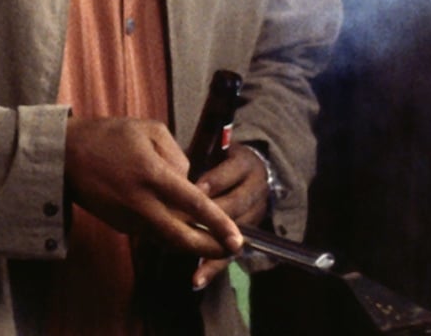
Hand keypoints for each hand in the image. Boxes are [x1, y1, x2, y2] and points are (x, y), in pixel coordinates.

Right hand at [63, 116, 241, 267]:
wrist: (66, 155)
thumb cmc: (111, 135)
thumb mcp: (151, 130)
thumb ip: (177, 156)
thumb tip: (190, 182)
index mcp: (152, 175)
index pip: (193, 204)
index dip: (218, 223)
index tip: (237, 239)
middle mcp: (142, 203)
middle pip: (181, 237)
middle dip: (210, 247)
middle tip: (233, 250)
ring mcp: (129, 218)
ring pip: (167, 240)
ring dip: (192, 245)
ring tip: (217, 244)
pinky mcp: (121, 225)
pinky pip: (153, 234)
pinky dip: (173, 238)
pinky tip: (188, 233)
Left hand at [191, 146, 270, 289]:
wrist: (249, 174)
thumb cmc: (217, 160)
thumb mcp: (212, 151)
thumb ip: (196, 158)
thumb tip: (174, 171)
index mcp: (245, 164)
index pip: (231, 172)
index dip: (213, 182)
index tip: (193, 189)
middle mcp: (255, 190)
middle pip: (235, 204)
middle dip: (210, 214)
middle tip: (181, 220)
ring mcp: (254, 215)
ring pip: (233, 231)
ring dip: (211, 243)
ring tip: (189, 250)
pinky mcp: (246, 237)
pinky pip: (230, 254)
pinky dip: (212, 267)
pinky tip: (196, 280)